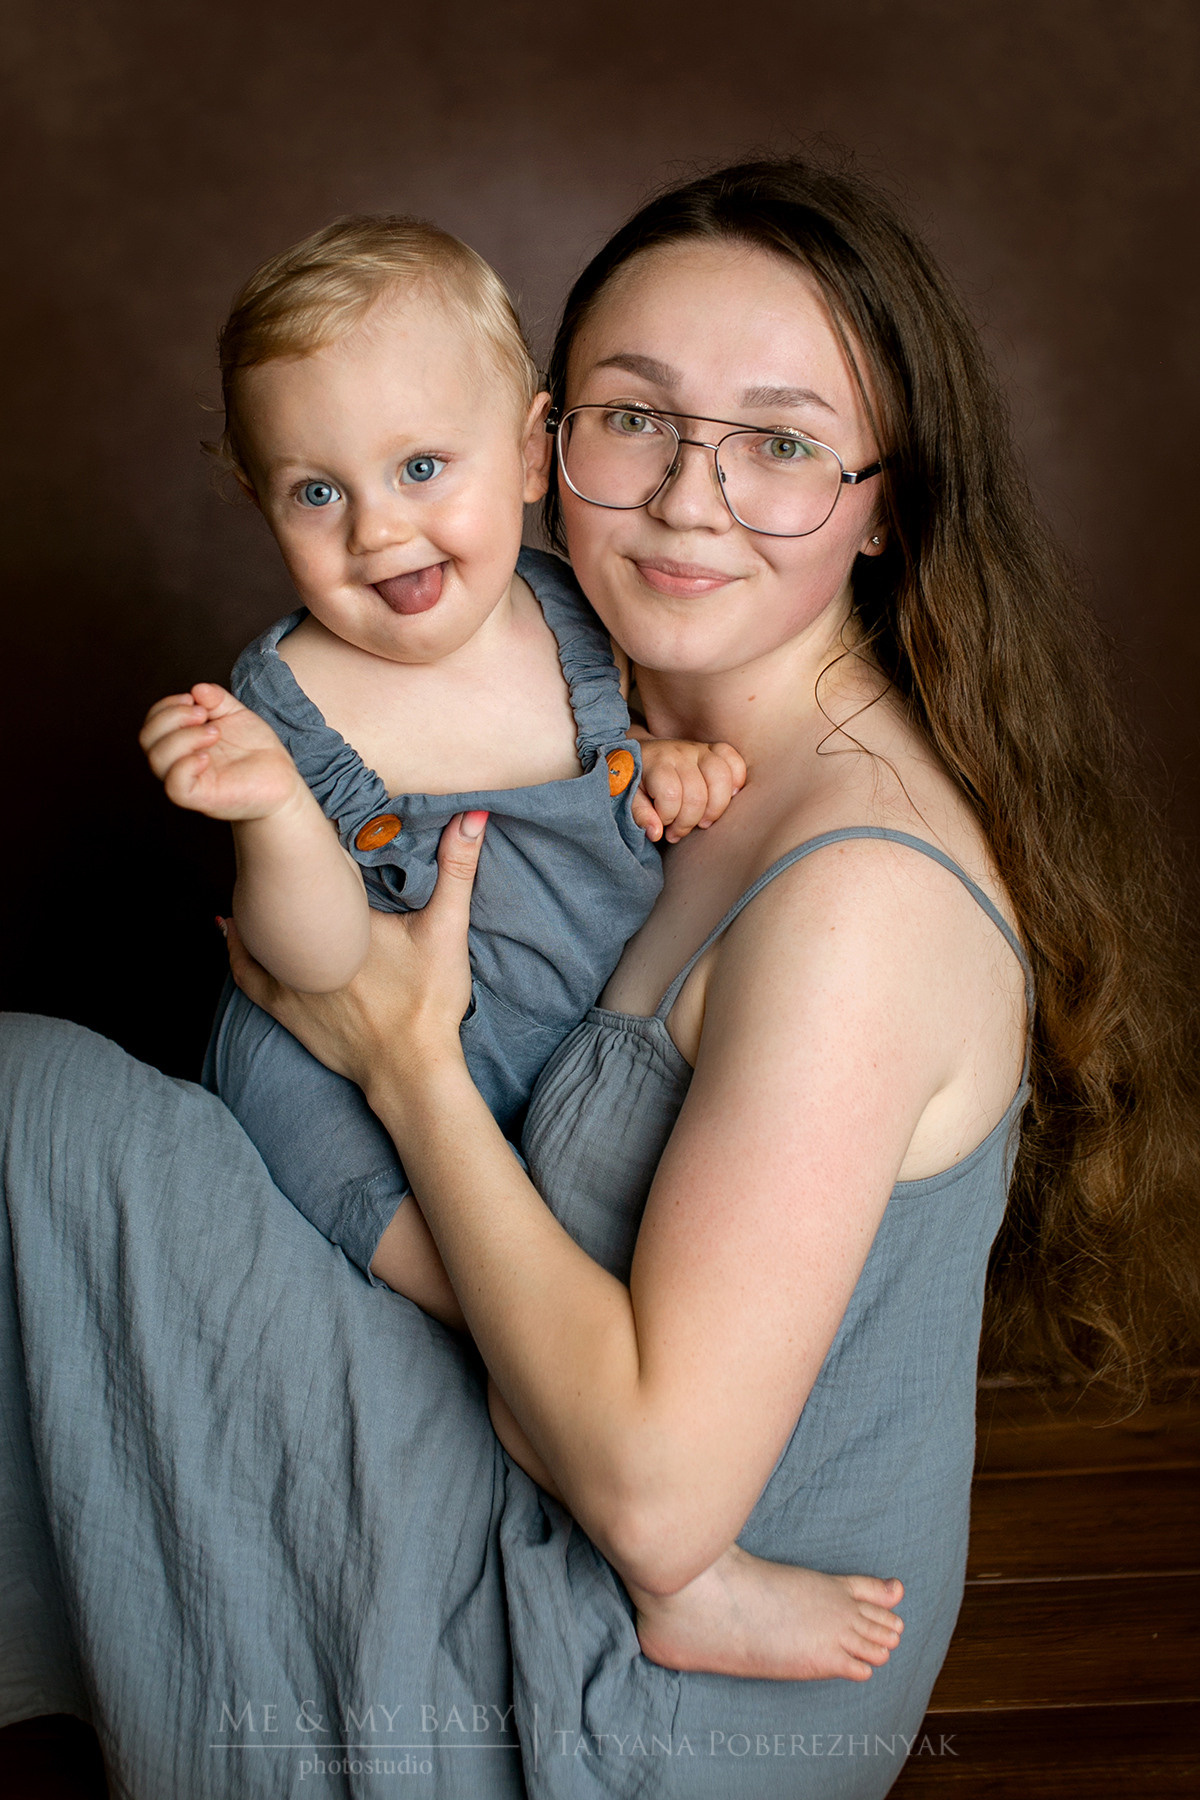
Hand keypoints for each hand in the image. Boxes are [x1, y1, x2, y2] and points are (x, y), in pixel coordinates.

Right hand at [139, 682, 303, 820]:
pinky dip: (185, 766)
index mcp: (182, 741)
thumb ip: (217, 700)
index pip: (152, 723)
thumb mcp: (236, 715)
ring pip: (157, 760)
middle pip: (147, 738)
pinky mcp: (202, 798)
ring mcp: (189, 780)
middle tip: (202, 714)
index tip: (192, 698)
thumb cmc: (256, 750)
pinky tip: (207, 757)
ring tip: (214, 732)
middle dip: (171, 717)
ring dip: (182, 737)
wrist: (282, 780)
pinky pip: (175, 786)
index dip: (165, 706)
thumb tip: (197, 689)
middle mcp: (179, 761)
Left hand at [224, 810, 488, 1096]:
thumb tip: (472, 815)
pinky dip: (236, 947)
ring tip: (256, 876)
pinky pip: (246, 972)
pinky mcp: (282, 1008)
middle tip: (278, 839)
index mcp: (341, 917)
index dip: (308, 838)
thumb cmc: (426, 1001)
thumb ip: (457, 870)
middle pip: (280, 893)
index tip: (306, 813)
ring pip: (257, 928)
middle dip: (280, 866)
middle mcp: (303, 945)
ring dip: (256, 903)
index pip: (314, 864)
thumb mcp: (447, 929)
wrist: (409, 1069)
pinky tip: (230, 928)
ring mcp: (287, 978)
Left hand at [631, 734, 746, 843]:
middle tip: (679, 831)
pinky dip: (736, 780)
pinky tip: (728, 797)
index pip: (671, 795)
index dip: (669, 818)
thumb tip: (656, 833)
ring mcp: (698, 749)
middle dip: (689, 822)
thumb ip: (639, 814)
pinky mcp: (712, 748)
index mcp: (656, 763)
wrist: (638, 752)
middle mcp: (679, 752)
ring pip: (721, 777)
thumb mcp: (626, 796)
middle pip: (697, 793)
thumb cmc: (633, 779)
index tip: (662, 826)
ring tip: (703, 822)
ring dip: (716, 808)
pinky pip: (734, 760)